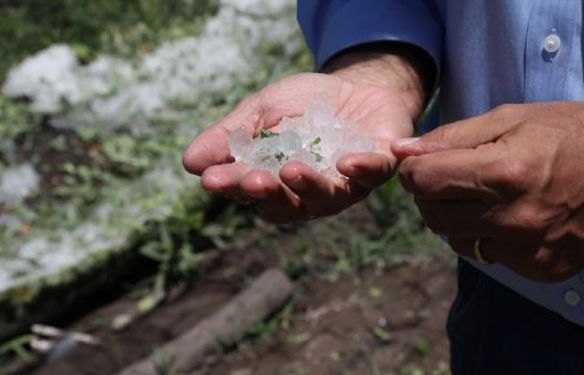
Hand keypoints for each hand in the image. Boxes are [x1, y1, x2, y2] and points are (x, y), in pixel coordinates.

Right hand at [183, 45, 431, 222]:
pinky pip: (373, 173)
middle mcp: (312, 193)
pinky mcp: (381, 164)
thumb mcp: (261, 113)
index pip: (251, 191)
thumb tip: (189, 163)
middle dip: (269, 194)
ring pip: (328, 197)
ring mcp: (347, 183)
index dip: (233, 188)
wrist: (356, 86)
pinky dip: (361, 169)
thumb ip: (230, 137)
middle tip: (252, 181)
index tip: (212, 180)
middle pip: (289, 205)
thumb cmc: (304, 105)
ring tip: (291, 171)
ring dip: (309, 187)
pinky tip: (345, 162)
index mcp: (279, 183)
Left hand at [392, 102, 583, 281]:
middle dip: (429, 193)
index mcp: (503, 174)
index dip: (414, 169)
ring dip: (454, 217)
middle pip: (432, 215)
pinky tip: (507, 215)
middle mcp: (512, 219)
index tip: (424, 162)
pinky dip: (485, 235)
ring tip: (481, 194)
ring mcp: (527, 250)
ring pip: (455, 240)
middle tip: (449, 176)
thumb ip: (451, 137)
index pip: (422, 182)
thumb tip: (401, 150)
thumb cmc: (573, 133)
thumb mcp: (512, 118)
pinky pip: (489, 256)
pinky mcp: (540, 269)